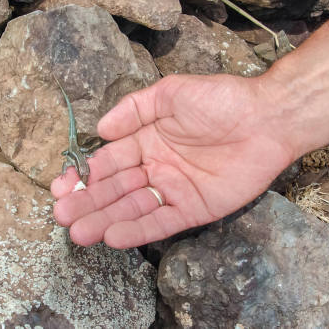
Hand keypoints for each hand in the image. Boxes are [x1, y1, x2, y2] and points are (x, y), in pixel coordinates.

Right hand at [51, 73, 300, 247]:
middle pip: (116, 189)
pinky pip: (162, 222)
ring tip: (77, 232)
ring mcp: (176, 189)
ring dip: (104, 220)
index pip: (110, 161)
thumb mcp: (172, 93)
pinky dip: (137, 231)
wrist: (267, 118)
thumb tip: (101, 129)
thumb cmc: (221, 99)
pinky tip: (112, 236)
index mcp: (149, 139)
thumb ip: (135, 109)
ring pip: (133, 209)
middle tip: (61, 216)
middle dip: (88, 202)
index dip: (85, 174)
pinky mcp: (196, 208)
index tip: (61, 186)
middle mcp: (158, 166)